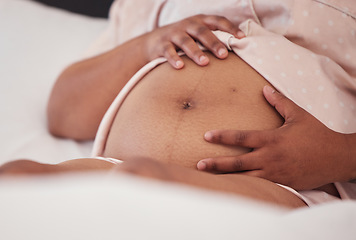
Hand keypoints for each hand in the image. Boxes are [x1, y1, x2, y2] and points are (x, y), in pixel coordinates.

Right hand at [143, 14, 243, 68]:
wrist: (154, 42)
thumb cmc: (184, 40)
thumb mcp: (198, 35)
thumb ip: (214, 39)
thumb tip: (239, 49)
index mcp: (200, 21)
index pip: (217, 21)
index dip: (229, 27)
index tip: (241, 38)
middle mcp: (187, 25)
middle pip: (202, 32)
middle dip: (214, 43)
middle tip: (224, 55)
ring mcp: (173, 34)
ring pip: (186, 41)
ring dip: (196, 52)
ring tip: (204, 63)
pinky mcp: (161, 45)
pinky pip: (168, 51)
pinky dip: (174, 59)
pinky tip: (180, 67)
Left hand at [197, 86, 352, 189]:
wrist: (337, 157)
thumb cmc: (316, 134)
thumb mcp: (298, 115)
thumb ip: (280, 102)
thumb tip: (265, 88)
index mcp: (271, 139)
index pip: (241, 137)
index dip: (222, 136)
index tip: (207, 136)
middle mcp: (269, 157)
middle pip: (237, 163)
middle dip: (216, 164)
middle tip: (199, 165)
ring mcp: (275, 173)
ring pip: (245, 178)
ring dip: (227, 178)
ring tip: (210, 179)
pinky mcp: (282, 184)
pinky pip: (260, 187)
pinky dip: (246, 187)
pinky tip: (233, 188)